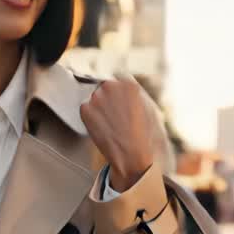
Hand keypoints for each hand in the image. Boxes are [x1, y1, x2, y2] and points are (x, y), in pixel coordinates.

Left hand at [80, 75, 155, 191]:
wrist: (131, 154)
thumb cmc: (143, 136)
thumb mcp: (148, 108)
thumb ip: (135, 94)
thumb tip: (126, 89)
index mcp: (129, 84)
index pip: (120, 79)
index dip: (120, 93)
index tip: (121, 102)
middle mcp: (111, 86)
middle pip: (106, 87)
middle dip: (109, 98)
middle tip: (114, 115)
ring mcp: (96, 97)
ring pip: (95, 98)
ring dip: (100, 107)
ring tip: (109, 124)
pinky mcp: (85, 109)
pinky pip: (86, 109)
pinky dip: (91, 116)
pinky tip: (101, 127)